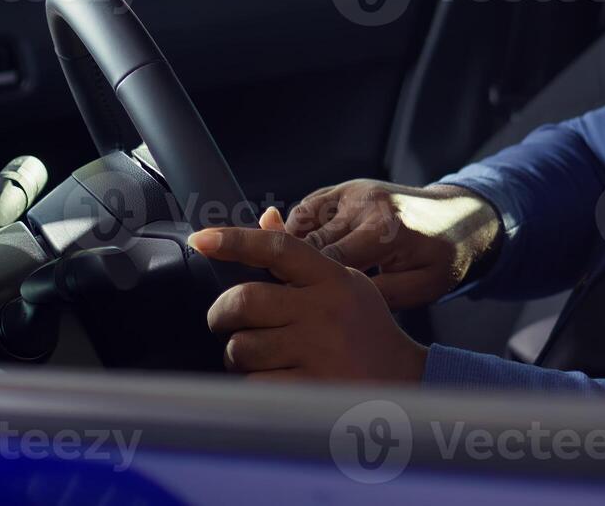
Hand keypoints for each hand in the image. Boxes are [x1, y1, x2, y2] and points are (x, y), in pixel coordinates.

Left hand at [189, 208, 427, 381]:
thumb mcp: (342, 283)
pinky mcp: (311, 388)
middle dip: (222, 314)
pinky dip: (252, 383)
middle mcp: (323, 310)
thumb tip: (265, 217)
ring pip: (242, 346)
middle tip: (225, 322)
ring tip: (256, 356)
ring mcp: (318, 350)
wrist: (403, 381)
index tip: (201, 239)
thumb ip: (301, 256)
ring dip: (237, 353)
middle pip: (244, 300)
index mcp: (330, 278)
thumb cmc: (364, 329)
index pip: (275, 248)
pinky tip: (271, 380)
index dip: (234, 240)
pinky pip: (254, 382)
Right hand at [284, 179, 500, 309]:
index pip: (328, 260)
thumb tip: (333, 304)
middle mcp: (362, 203)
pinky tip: (300, 255)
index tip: (286, 308)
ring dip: (287, 248)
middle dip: (285, 268)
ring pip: (299, 221)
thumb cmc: (444, 257)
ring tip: (282, 277)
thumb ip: (377, 295)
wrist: (461, 216)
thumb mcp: (421, 287)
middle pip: (306, 240)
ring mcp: (351, 190)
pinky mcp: (343, 188)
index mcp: (383, 229)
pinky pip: (307, 210)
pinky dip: (297, 232)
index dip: (303, 284)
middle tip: (269, 299)